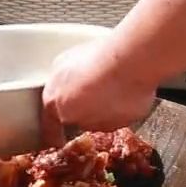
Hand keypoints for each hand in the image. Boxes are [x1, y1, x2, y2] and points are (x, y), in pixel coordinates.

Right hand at [40, 38, 156, 145]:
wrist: (135, 56)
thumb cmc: (123, 92)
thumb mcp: (111, 124)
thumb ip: (92, 125)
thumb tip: (90, 121)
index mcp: (55, 106)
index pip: (50, 128)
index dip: (56, 137)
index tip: (60, 141)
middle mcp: (54, 80)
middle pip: (57, 100)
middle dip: (70, 109)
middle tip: (87, 116)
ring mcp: (67, 60)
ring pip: (68, 80)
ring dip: (80, 88)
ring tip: (103, 95)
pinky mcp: (81, 45)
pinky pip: (82, 66)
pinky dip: (92, 73)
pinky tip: (109, 78)